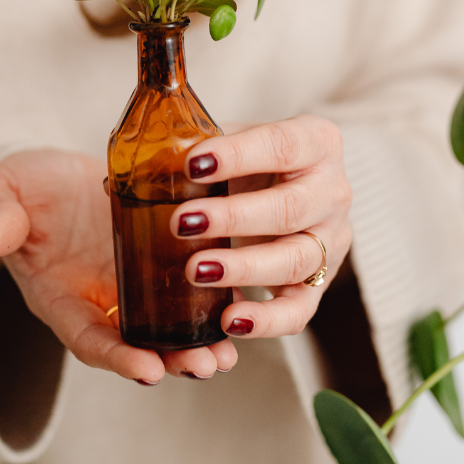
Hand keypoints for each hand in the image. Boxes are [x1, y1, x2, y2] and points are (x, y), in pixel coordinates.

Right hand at [0, 150, 237, 383]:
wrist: (56, 171)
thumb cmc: (24, 187)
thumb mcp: (0, 191)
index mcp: (58, 295)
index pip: (86, 337)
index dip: (117, 357)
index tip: (150, 370)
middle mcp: (98, 300)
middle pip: (136, 342)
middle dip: (171, 359)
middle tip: (205, 366)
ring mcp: (131, 284)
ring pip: (166, 325)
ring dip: (197, 343)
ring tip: (226, 355)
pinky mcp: (159, 260)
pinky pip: (186, 289)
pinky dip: (210, 304)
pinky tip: (239, 310)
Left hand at [172, 115, 352, 338]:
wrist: (284, 187)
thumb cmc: (250, 161)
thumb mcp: (231, 143)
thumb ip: (194, 151)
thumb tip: (129, 172)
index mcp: (317, 142)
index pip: (282, 145)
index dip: (239, 155)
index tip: (193, 163)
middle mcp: (333, 191)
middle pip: (290, 207)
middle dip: (234, 217)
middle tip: (183, 223)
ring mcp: (332, 241)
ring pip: (295, 259)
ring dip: (244, 268)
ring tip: (195, 271)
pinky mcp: (320, 284)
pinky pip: (300, 310)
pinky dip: (266, 321)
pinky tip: (228, 320)